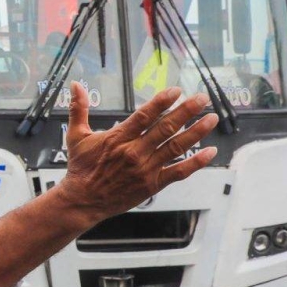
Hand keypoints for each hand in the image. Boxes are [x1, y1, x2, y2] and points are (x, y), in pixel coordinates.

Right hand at [58, 82, 217, 221]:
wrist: (82, 200)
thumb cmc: (80, 168)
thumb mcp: (76, 136)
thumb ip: (79, 109)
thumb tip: (75, 85)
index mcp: (118, 138)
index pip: (144, 115)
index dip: (162, 102)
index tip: (176, 90)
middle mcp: (134, 152)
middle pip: (165, 128)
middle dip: (186, 111)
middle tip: (202, 98)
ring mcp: (145, 169)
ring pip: (176, 147)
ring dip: (196, 132)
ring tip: (211, 118)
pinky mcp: (152, 184)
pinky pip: (178, 172)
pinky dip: (196, 162)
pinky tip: (210, 152)